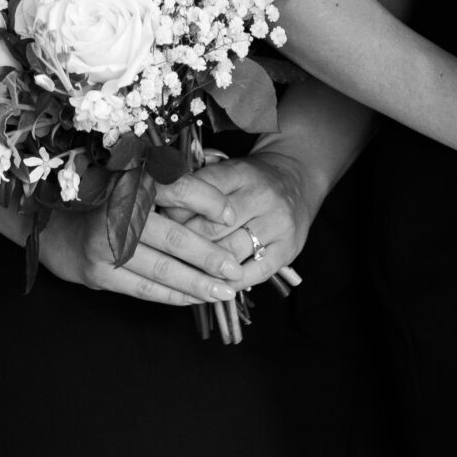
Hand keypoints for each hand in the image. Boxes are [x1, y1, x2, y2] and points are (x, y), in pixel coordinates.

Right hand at [36, 195, 247, 308]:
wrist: (58, 228)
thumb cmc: (107, 203)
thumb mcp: (133, 184)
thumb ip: (169, 190)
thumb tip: (222, 209)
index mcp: (129, 180)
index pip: (177, 188)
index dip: (209, 202)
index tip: (232, 218)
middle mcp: (116, 211)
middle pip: (173, 236)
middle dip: (209, 256)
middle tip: (234, 269)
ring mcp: (105, 245)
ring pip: (162, 269)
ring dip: (197, 283)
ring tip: (224, 292)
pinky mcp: (99, 273)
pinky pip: (145, 288)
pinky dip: (174, 295)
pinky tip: (195, 298)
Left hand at [153, 145, 317, 290]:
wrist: (298, 178)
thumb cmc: (251, 178)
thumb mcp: (227, 170)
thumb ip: (198, 187)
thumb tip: (158, 207)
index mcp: (241, 172)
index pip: (200, 195)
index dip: (175, 212)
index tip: (158, 223)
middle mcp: (261, 196)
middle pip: (211, 228)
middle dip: (184, 242)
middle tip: (165, 251)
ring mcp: (277, 224)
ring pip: (229, 253)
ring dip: (203, 266)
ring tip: (182, 272)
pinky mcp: (288, 249)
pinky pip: (253, 273)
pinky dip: (230, 282)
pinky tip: (213, 285)